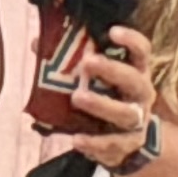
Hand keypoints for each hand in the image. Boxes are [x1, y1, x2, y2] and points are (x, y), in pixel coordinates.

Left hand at [54, 24, 158, 169]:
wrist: (128, 139)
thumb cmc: (109, 96)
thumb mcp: (98, 77)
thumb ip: (71, 60)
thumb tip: (36, 43)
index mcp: (136, 71)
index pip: (141, 51)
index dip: (130, 39)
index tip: (112, 31)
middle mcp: (141, 94)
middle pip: (133, 80)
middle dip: (112, 70)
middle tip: (87, 63)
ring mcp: (137, 121)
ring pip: (125, 114)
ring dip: (101, 105)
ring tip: (77, 97)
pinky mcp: (127, 144)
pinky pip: (112, 144)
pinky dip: (94, 143)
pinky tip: (76, 139)